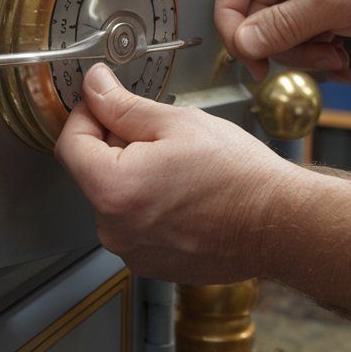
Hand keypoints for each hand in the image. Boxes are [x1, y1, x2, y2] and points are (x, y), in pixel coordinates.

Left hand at [55, 63, 297, 282]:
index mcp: (112, 189)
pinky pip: (135, 224)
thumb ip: (123, 105)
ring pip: (116, 198)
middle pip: (93, 172)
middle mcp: (114, 229)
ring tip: (181, 168)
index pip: (69, 144)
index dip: (86, 114)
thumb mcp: (176, 123)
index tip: (106, 102)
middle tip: (162, 135)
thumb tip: (94, 86)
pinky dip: (151, 205)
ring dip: (135, 176)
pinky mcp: (151, 264)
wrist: (280, 224)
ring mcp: (132, 252)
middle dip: (117, 146)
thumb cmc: (238, 176)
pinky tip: (186, 194)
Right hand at [215, 0, 350, 79]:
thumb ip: (282, 25)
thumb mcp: (334, 3)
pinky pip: (298, 30)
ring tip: (334, 58)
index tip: (245, 52)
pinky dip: (315, 49)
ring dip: (304, 51)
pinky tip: (339, 57)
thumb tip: (243, 43)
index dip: (232, 20)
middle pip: (256, 10)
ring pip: (277, 27)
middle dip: (283, 43)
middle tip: (311, 60)